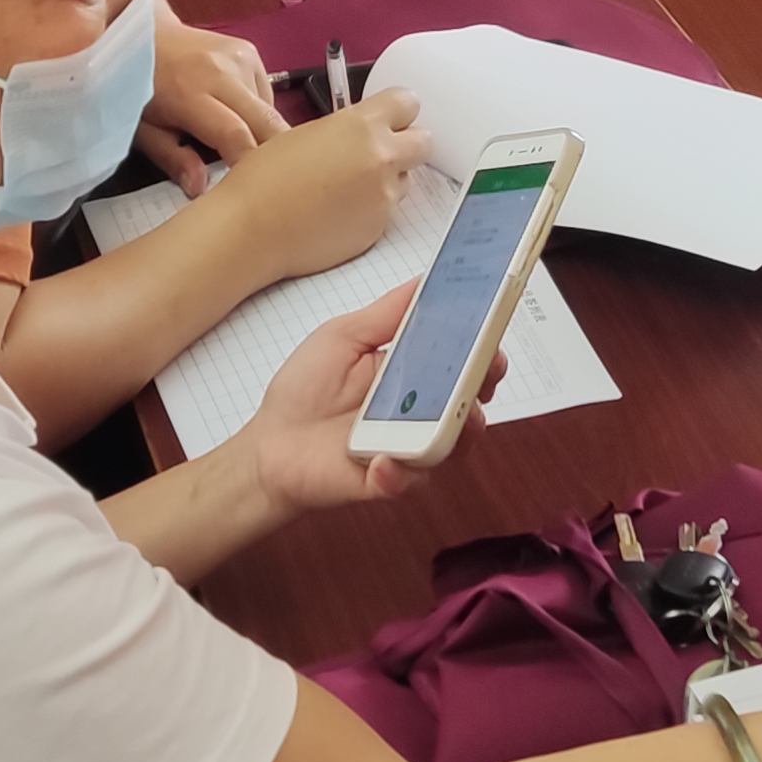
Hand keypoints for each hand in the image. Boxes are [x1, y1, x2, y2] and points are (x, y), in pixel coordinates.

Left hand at [141, 12, 290, 192]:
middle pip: (268, 122)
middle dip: (273, 156)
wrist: (144, 33)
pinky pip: (266, 95)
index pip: (236, 135)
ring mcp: (240, 57)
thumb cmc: (137, 86)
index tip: (252, 191)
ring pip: (270, 111)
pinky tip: (235, 113)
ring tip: (236, 140)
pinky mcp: (250, 51)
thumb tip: (200, 187)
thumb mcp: (143, 129)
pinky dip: (257, 112)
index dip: (249, 166)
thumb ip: (172, 158)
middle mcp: (222, 71)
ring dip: (260, 132)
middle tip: (267, 180)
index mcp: (189, 92)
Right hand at [195, 88, 426, 282]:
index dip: (399, 112)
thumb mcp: (308, 134)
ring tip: (347, 189)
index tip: (391, 119)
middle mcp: (381, 157)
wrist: (252, 226)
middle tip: (380, 154)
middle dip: (406, 145)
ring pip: (406, 180)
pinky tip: (339, 213)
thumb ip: (347, 131)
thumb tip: (363, 135)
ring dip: (388, 181)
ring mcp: (384, 196)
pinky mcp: (379, 228)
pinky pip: (387, 212)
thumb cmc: (265, 179)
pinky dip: (371, 211)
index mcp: (361, 125)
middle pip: (423, 141)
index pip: (408, 102)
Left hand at [231, 280, 503, 513]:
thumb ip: (386, 314)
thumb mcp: (342, 337)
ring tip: (452, 419)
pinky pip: (408, 480)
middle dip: (483, 387)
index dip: (484, 349)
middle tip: (481, 377)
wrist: (269, 446)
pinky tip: (381, 461)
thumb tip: (425, 280)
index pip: (461, 359)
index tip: (492, 335)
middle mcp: (418, 411)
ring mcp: (408, 447)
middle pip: (469, 400)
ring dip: (458, 431)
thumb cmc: (304, 389)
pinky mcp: (388, 480)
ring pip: (453, 443)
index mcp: (411, 371)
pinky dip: (401, 473)